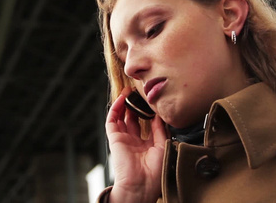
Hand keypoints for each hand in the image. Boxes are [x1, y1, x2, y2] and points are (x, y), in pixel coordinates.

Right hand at [106, 87, 166, 202]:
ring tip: (130, 90)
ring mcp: (123, 139)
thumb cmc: (155, 172)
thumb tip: (160, 114)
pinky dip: (115, 108)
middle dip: (136, 105)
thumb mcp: (163, 146)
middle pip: (133, 118)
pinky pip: (112, 120)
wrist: (141, 185)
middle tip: (141, 92)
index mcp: (146, 146)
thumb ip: (161, 129)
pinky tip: (122, 98)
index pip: (147, 124)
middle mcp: (134, 141)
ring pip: (121, 117)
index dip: (149, 112)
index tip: (154, 100)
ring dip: (124, 103)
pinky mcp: (114, 138)